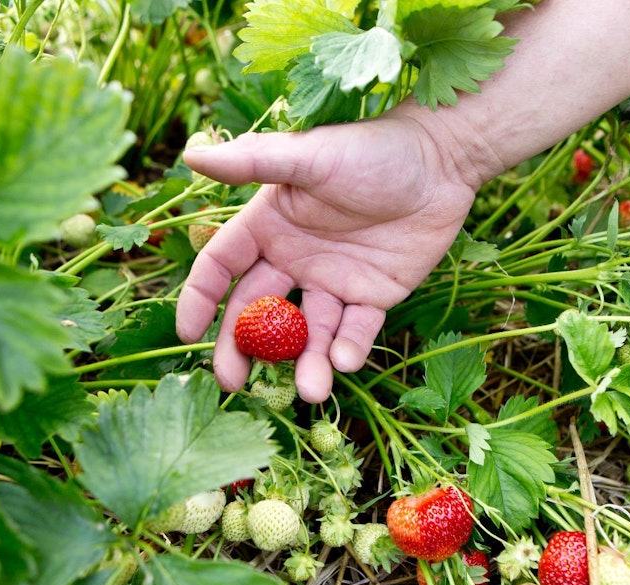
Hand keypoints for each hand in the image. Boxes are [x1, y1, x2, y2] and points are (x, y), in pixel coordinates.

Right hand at [175, 112, 480, 402]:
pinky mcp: (373, 296)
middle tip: (235, 383)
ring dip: (306, 363)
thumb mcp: (310, 155)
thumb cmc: (371, 149)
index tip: (187, 335)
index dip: (201, 299)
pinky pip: (356, 331)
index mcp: (269, 225)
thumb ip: (252, 162)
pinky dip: (350, 350)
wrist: (442, 160)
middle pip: (256, 313)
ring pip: (310, 333)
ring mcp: (333, 281)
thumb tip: (190, 156)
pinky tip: (346, 362)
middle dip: (243, 349)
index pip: (221, 268)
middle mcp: (294, 258)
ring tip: (311, 391)